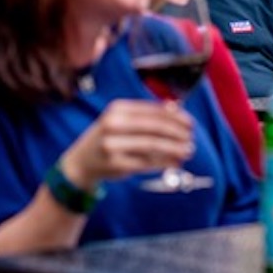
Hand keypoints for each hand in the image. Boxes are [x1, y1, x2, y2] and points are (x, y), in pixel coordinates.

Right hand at [59, 99, 194, 189]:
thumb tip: (176, 108)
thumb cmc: (108, 137)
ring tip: (188, 151)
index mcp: (117, 109)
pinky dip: (164, 162)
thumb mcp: (121, 119)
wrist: (81, 162)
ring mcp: (112, 145)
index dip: (176, 117)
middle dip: (177, 133)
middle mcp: (113, 124)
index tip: (190, 123)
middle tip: (191, 138)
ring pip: (153, 145)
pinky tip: (176, 162)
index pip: (153, 110)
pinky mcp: (116, 164)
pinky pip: (147, 162)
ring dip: (175, 148)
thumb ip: (146, 114)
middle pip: (154, 127)